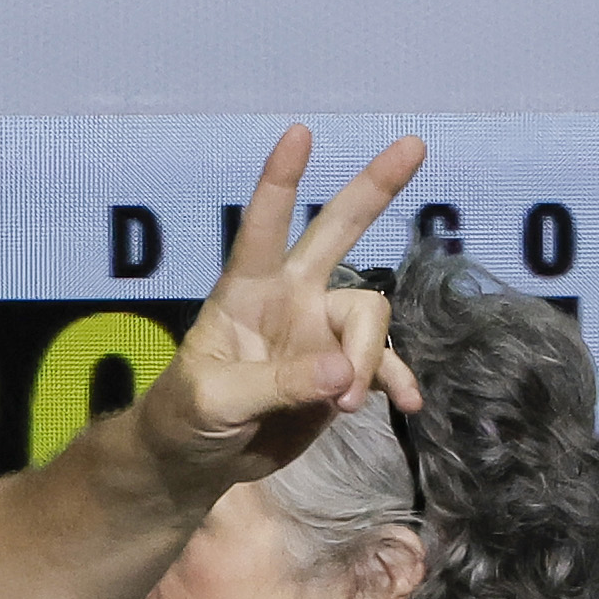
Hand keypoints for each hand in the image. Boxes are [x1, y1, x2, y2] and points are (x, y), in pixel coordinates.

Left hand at [141, 125, 426, 494]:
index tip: (298, 133)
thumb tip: (340, 373)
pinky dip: (396, 381)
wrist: (195, 465)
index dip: (280, 181)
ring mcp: (318, 332)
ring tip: (342, 405)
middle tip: (414, 144)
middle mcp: (289, 299)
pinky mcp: (340, 372)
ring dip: (368, 359)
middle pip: (337, 230)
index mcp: (245, 292)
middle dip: (374, 188)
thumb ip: (275, 385)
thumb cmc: (184, 420)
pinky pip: (383, 365)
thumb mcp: (214, 402)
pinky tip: (406, 405)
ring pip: (370, 317)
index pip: (262, 227)